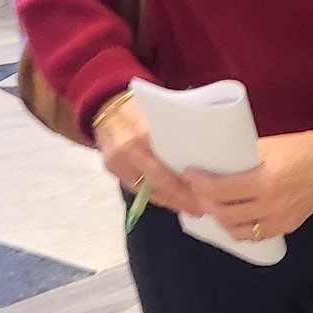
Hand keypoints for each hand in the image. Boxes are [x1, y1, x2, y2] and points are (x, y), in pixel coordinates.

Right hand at [93, 95, 200, 213]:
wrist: (105, 104)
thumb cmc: (140, 107)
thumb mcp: (160, 114)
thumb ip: (175, 136)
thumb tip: (204, 159)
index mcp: (144, 133)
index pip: (169, 165)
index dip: (187, 183)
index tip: (207, 193)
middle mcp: (129, 149)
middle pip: (160, 182)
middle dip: (182, 199)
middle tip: (202, 209)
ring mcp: (117, 162)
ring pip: (148, 190)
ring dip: (171, 202)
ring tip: (191, 209)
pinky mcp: (111, 169)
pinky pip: (137, 189)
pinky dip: (157, 196)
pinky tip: (172, 202)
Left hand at [183, 127, 312, 241]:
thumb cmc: (303, 148)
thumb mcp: (269, 146)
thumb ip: (243, 157)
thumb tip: (214, 161)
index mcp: (266, 180)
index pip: (220, 190)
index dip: (199, 183)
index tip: (190, 174)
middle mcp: (272, 204)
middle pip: (224, 213)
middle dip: (205, 201)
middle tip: (197, 189)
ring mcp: (280, 219)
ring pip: (236, 230)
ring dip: (219, 218)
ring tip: (212, 204)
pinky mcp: (287, 227)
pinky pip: (255, 235)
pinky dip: (238, 228)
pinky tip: (231, 216)